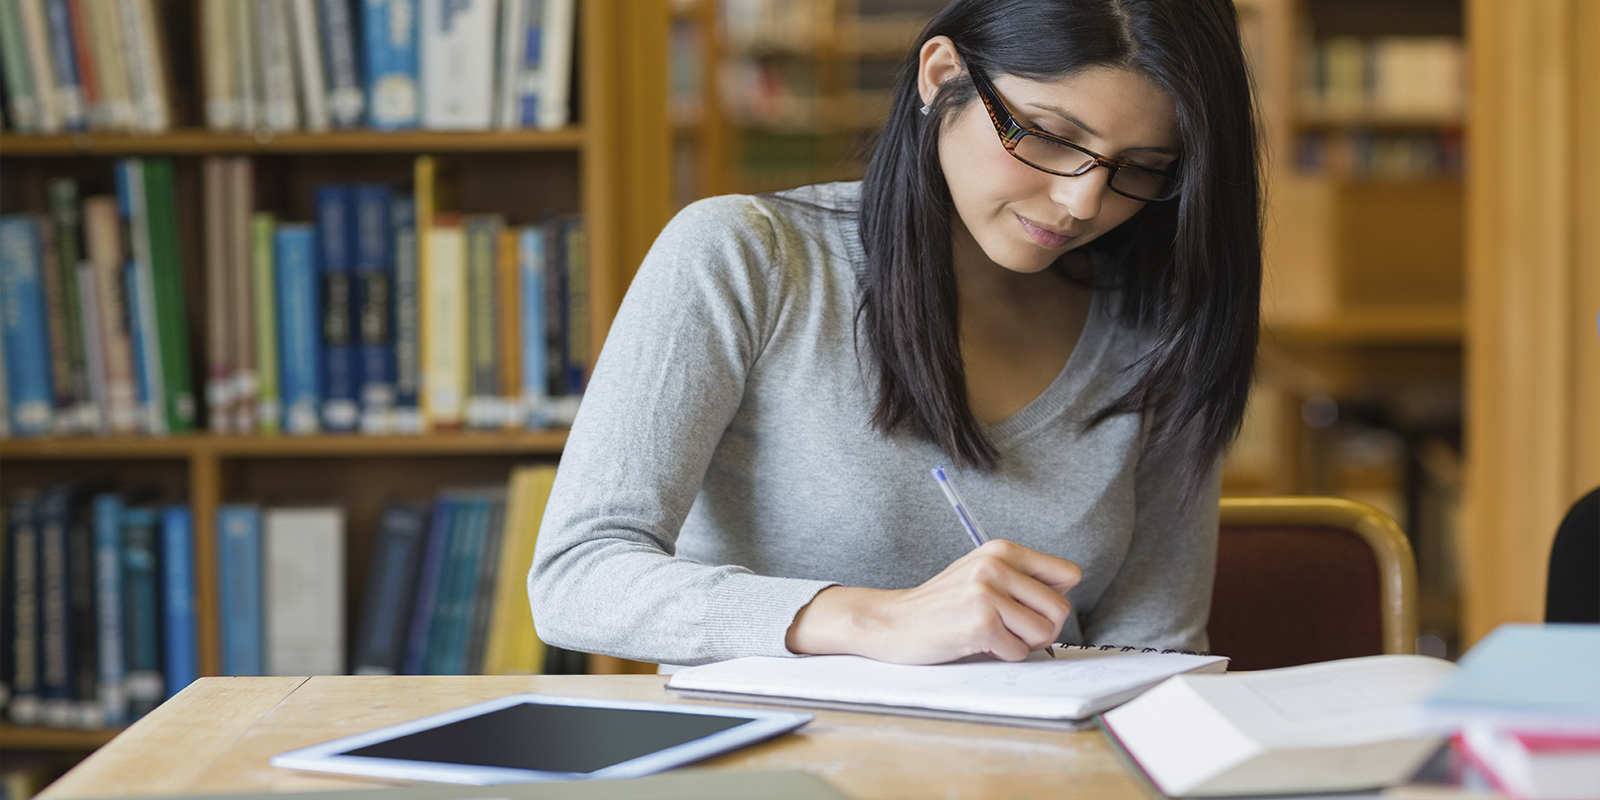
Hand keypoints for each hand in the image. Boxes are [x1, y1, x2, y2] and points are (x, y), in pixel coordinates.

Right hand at [785, 539, 1081, 663]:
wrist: (893, 622)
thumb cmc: (942, 605)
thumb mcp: (982, 575)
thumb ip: (1021, 578)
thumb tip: (1066, 595)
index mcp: (1002, 550)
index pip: (1069, 574)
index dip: (1053, 598)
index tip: (1028, 607)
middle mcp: (996, 565)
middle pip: (1060, 609)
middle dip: (1042, 629)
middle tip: (1011, 629)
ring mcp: (986, 593)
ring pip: (1044, 632)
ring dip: (1022, 643)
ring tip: (993, 634)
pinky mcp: (979, 622)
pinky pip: (1018, 651)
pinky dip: (1002, 655)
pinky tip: (976, 642)